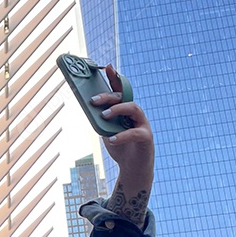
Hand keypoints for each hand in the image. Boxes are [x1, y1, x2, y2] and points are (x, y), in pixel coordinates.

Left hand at [91, 63, 153, 190]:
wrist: (132, 168)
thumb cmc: (119, 147)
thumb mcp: (106, 131)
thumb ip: (100, 119)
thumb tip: (89, 108)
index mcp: (125, 111)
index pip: (121, 91)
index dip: (115, 78)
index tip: (108, 67)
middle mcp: (136, 114)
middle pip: (124, 97)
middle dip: (108, 96)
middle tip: (93, 101)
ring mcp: (143, 124)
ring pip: (134, 108)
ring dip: (118, 109)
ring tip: (104, 116)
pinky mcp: (146, 138)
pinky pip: (135, 133)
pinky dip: (122, 135)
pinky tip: (111, 139)